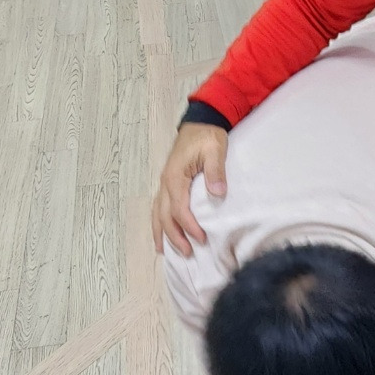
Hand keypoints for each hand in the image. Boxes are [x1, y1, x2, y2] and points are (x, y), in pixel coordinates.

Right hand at [151, 124, 228, 255]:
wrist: (199, 121)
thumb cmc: (207, 136)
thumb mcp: (215, 149)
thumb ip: (216, 171)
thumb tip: (217, 193)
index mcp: (175, 177)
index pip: (179, 209)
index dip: (189, 226)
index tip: (202, 239)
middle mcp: (165, 182)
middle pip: (165, 216)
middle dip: (174, 237)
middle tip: (188, 253)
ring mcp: (164, 183)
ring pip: (157, 213)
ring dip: (161, 233)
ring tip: (164, 252)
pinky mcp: (168, 183)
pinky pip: (159, 207)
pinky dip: (158, 222)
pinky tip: (162, 233)